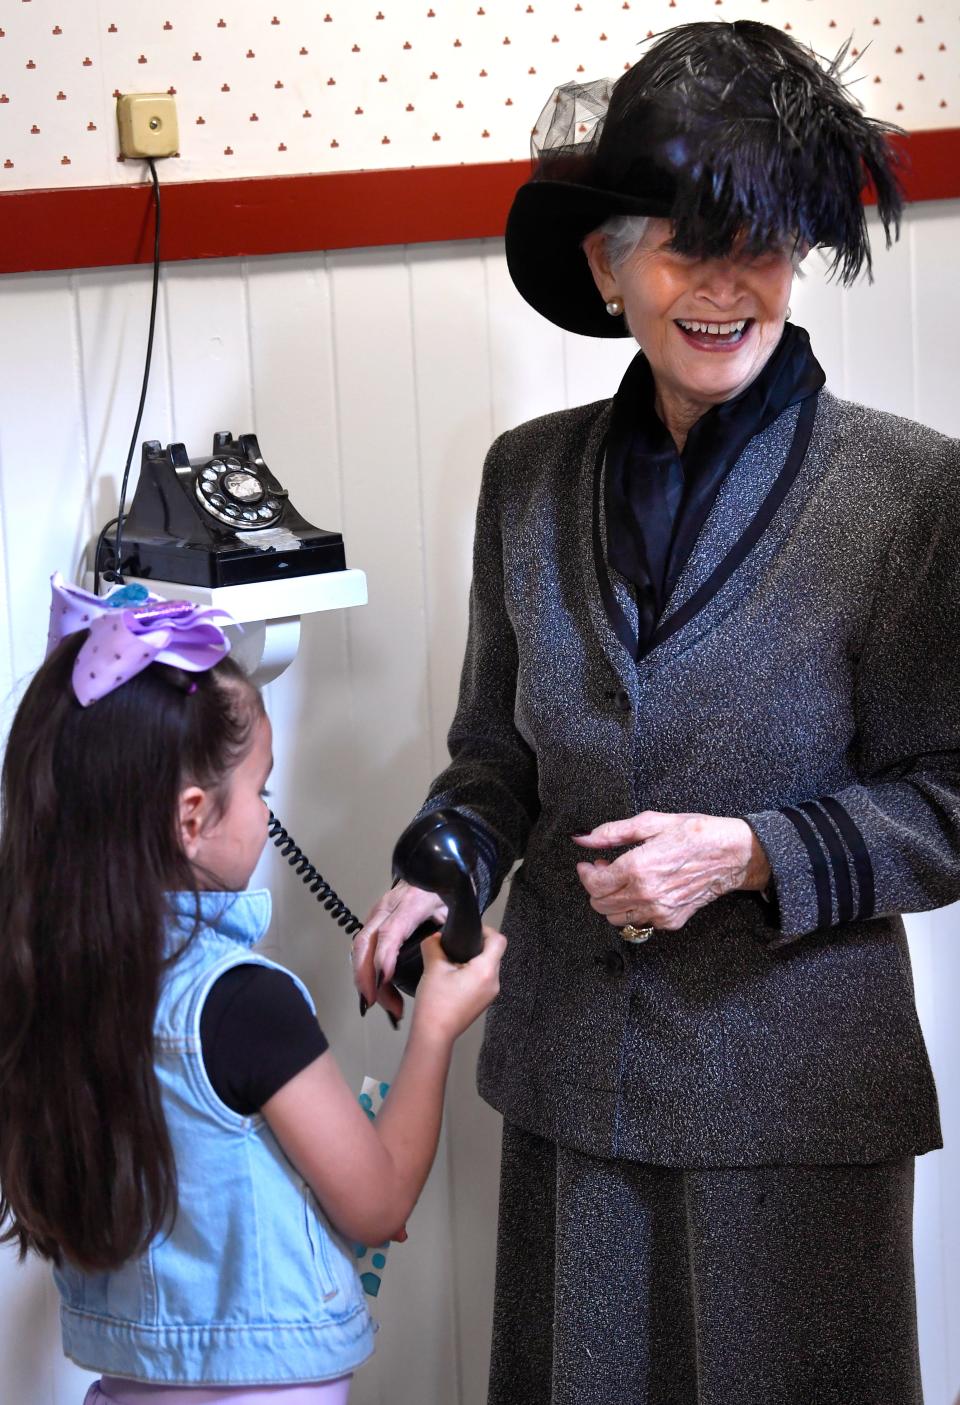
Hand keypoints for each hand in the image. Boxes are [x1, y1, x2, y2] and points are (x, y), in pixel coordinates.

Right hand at [352, 881, 447, 1021]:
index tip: (384, 981)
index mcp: (410, 904)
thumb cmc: (448, 892)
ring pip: (360, 947)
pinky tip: (374, 989)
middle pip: (365, 942)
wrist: (437, 870)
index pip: (390, 932)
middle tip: (372, 1002)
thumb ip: (452, 932)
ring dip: (364, 977)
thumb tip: (451, 958)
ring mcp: (377, 912)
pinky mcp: (374, 921)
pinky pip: (362, 947)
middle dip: (365, 975)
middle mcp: (388, 907)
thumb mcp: (456, 910)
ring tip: (377, 1003)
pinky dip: (365, 970)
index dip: (384, 957)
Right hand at [411, 927, 505, 1043]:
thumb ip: (434, 945)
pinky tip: (454, 979)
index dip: (486, 931)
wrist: (434, 1034)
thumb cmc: (435, 1004)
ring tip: (453, 964)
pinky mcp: (484, 1002)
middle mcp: (494, 983)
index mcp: (486, 971)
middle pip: (493, 954)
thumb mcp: (433, 968)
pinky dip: (473, 974)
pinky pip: (484, 980)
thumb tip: (434, 937)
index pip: (499, 941)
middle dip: (476, 947)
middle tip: (456, 947)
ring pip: (488, 968)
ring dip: (474, 962)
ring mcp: (490, 994)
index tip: (471, 931)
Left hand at [574, 811, 770, 931]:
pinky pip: (639, 923)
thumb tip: (582, 837)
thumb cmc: (695, 834)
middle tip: (604, 869)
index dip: (585, 873)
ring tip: (622, 881)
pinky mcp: (671, 921)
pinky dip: (634, 909)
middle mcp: (647, 895)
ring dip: (612, 901)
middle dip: (596, 887)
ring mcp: (659, 912)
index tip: (587, 864)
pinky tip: (643, 891)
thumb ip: (612, 833)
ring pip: (616, 918)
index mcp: (638, 868)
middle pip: (600, 904)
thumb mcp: (651, 823)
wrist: (732, 855)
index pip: (594, 884)